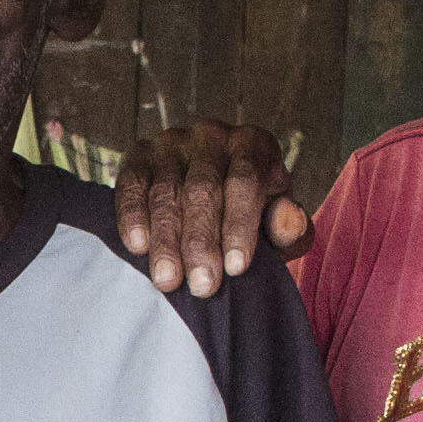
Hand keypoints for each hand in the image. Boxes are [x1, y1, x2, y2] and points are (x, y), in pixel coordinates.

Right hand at [113, 120, 310, 296]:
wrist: (215, 198)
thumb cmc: (252, 217)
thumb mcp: (278, 225)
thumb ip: (289, 228)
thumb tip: (286, 222)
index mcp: (254, 144)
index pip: (246, 180)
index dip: (240, 225)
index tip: (236, 268)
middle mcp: (212, 135)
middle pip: (203, 188)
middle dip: (201, 242)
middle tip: (202, 286)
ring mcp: (172, 142)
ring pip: (166, 191)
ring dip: (166, 240)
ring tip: (168, 281)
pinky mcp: (139, 154)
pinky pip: (132, 184)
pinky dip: (132, 216)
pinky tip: (137, 247)